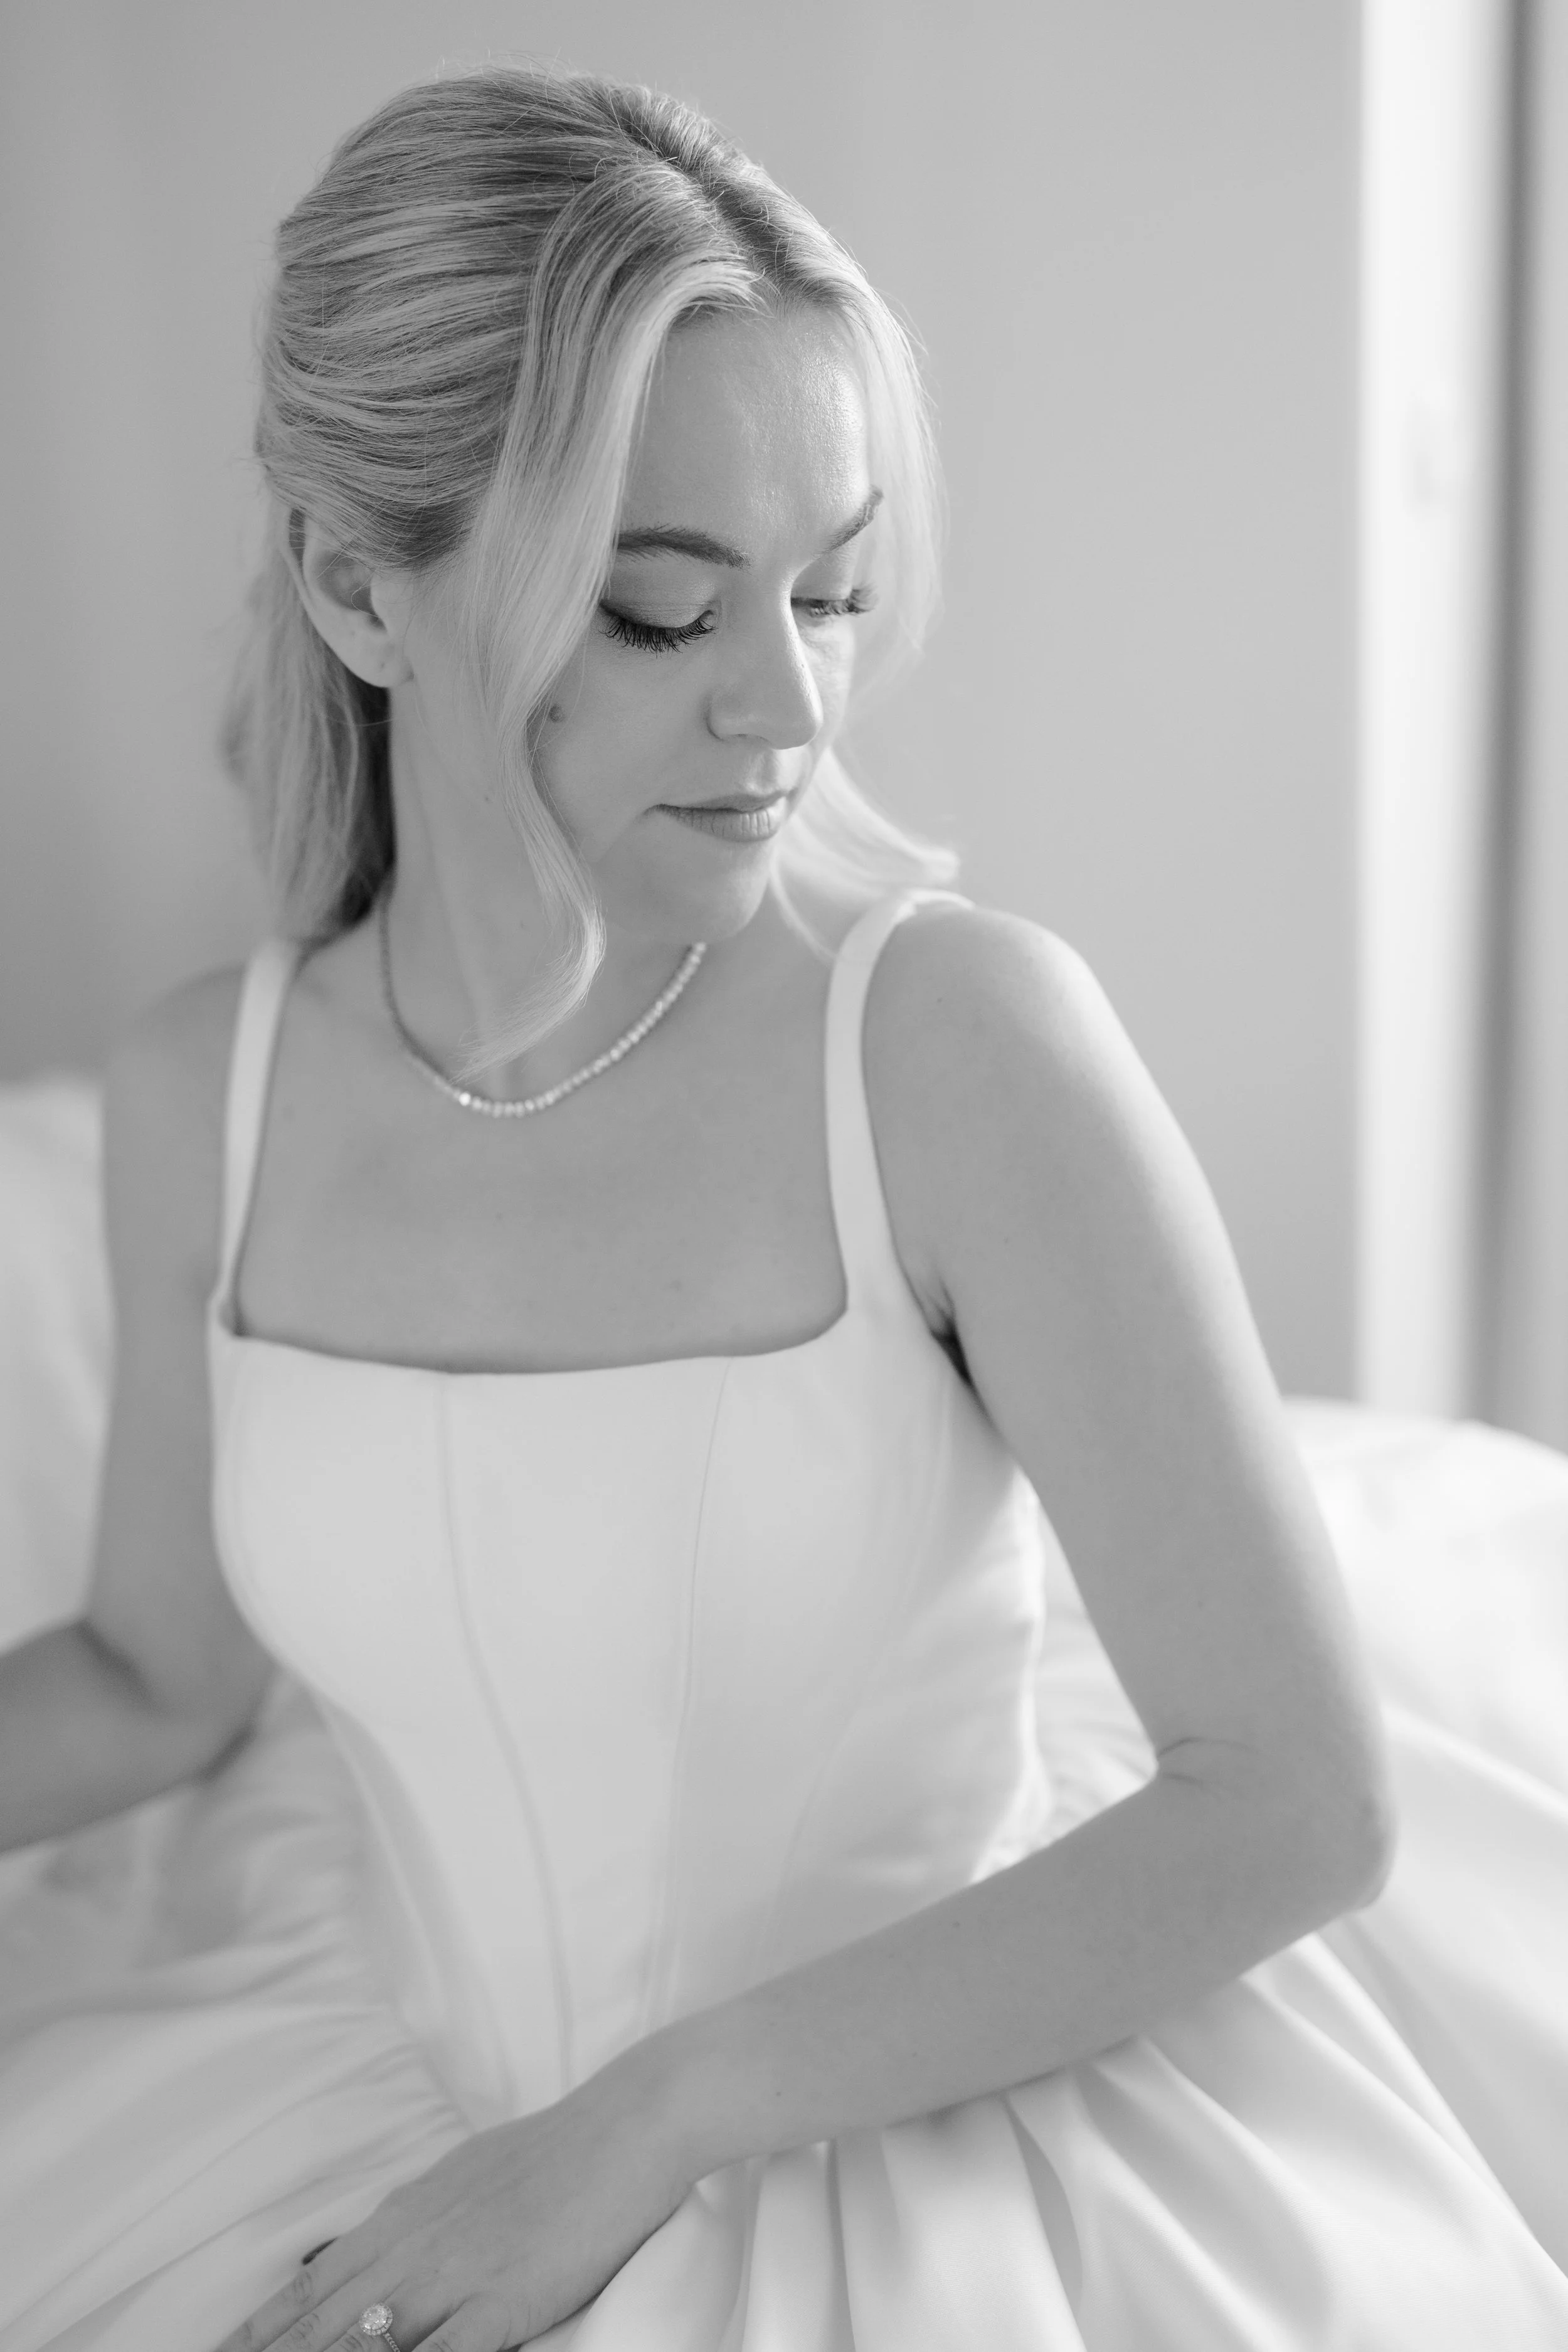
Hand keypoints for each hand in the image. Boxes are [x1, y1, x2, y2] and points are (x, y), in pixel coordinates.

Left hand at [214, 2061, 698, 2350]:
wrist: (629, 2123)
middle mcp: (416, 2246)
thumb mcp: (469, 2175)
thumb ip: (420, 2217)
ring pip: (361, 2343)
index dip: (259, 2330)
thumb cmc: (558, 2150)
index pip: (312, 2286)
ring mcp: (455, 2274)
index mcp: (408, 2216)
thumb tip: (377, 2244)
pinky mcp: (501, 2300)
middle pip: (319, 2323)